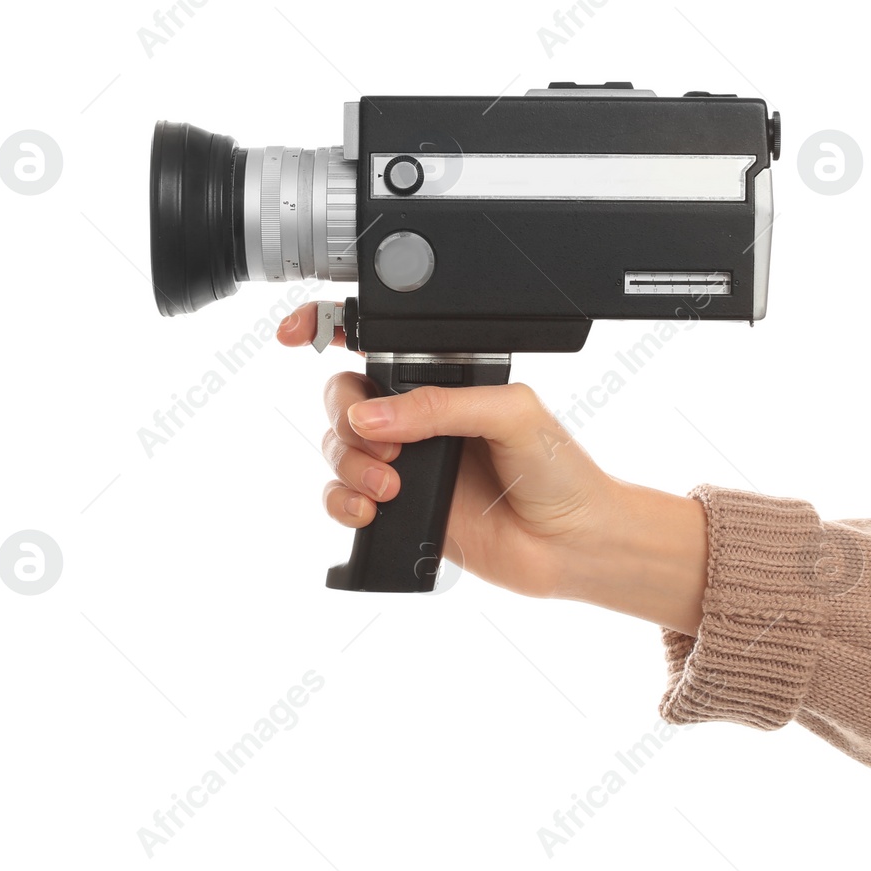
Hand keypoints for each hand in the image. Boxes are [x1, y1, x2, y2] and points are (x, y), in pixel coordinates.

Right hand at [276, 304, 708, 632]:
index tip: (297, 335)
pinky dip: (341, 501)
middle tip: (388, 446)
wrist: (572, 543)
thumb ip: (441, 404)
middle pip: (343, 397)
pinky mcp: (400, 510)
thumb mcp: (512, 412)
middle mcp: (420, 419)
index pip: (378, 344)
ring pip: (337, 446)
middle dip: (347, 418)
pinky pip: (341, 498)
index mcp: (445, 381)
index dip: (327, 327)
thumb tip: (374, 415)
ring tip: (390, 486)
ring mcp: (407, 464)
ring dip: (349, 463)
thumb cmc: (559, 471)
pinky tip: (370, 509)